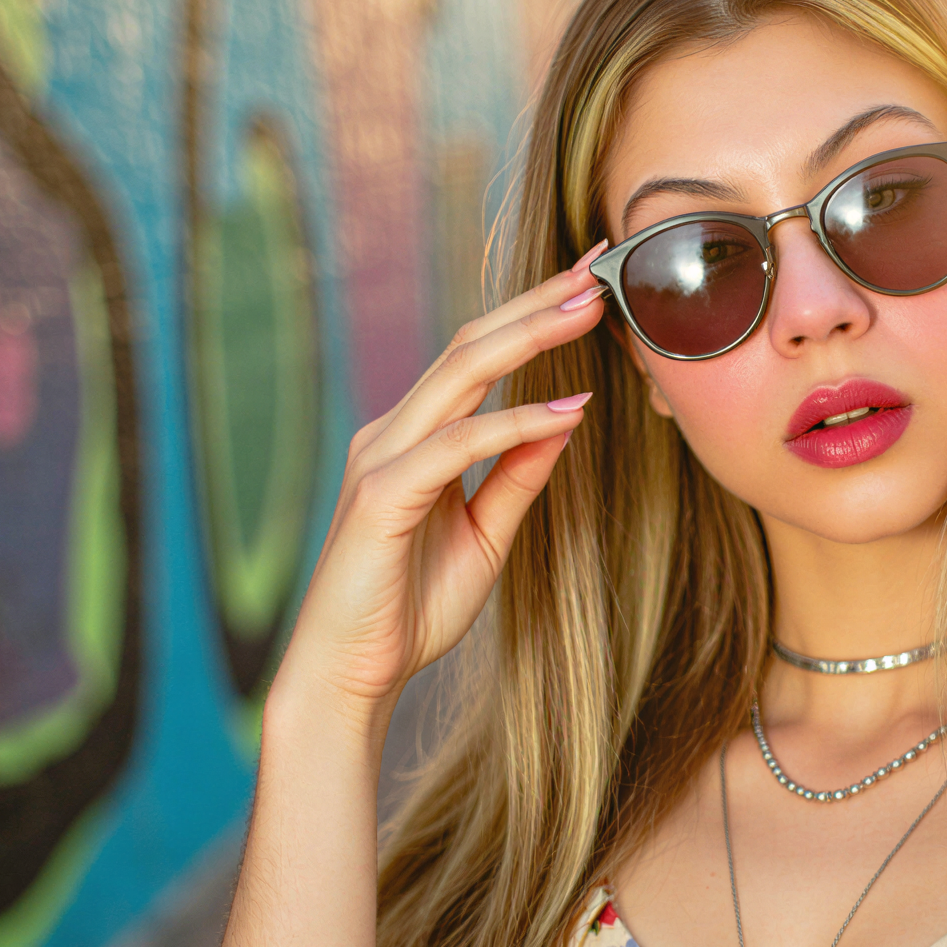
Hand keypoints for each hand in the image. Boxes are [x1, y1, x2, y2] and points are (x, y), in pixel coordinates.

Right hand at [273, 242, 609, 721]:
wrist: (350, 676)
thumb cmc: (409, 610)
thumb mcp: (486, 537)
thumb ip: (516, 478)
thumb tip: (563, 420)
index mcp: (414, 439)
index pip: (477, 360)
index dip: (531, 319)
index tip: (587, 286)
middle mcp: (393, 434)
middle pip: (470, 347)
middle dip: (534, 305)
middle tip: (595, 269)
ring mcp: (382, 459)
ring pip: (460, 376)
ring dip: (528, 338)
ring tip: (586, 309)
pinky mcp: (381, 496)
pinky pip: (455, 446)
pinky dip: (512, 425)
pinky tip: (562, 413)